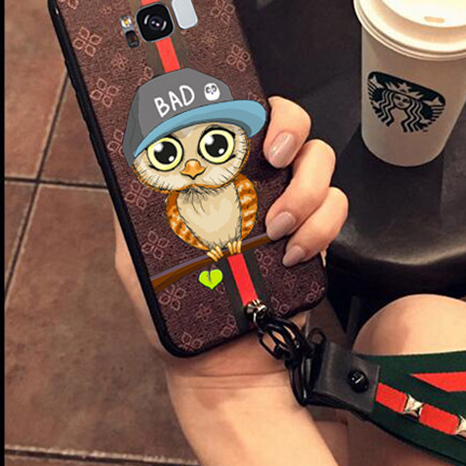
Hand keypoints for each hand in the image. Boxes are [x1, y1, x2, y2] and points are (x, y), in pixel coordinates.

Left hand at [114, 96, 347, 395]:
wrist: (224, 365)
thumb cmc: (180, 312)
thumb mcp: (139, 260)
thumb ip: (136, 215)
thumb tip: (128, 165)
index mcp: (215, 179)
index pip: (234, 118)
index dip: (242, 100)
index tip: (237, 112)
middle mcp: (256, 182)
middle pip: (289, 121)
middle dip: (288, 126)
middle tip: (273, 156)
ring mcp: (291, 205)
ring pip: (320, 159)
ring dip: (304, 187)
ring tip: (276, 228)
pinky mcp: (318, 235)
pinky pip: (337, 207)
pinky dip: (321, 228)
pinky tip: (293, 256)